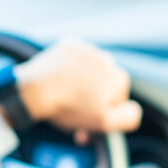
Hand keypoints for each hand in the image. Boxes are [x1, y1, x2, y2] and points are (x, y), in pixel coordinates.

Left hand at [13, 38, 142, 142]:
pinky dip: (70, 69)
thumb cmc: (68, 107)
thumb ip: (129, 117)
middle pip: (105, 84)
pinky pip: (75, 58)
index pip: (119, 98)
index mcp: (117, 76)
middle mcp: (106, 59)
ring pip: (90, 71)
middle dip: (93, 97)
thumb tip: (133, 109)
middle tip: (76, 111)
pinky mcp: (68, 45)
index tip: (89, 119)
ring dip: (83, 83)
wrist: (34, 90)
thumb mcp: (104, 122)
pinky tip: (61, 81)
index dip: (105, 111)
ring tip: (67, 95)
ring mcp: (86, 50)